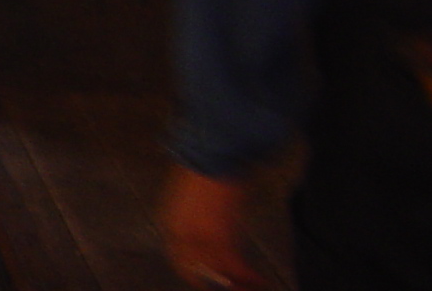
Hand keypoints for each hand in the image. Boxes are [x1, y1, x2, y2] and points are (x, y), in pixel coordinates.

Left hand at [160, 167, 264, 289]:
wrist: (212, 154)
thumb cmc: (205, 166)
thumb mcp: (191, 195)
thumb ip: (194, 216)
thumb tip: (207, 229)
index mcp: (170, 224)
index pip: (180, 260)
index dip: (196, 274)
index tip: (211, 282)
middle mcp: (180, 235)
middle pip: (197, 272)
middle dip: (218, 285)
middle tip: (237, 288)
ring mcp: (199, 238)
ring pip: (219, 274)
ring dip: (238, 285)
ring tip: (255, 287)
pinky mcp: (220, 237)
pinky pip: (235, 267)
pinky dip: (249, 277)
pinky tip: (262, 280)